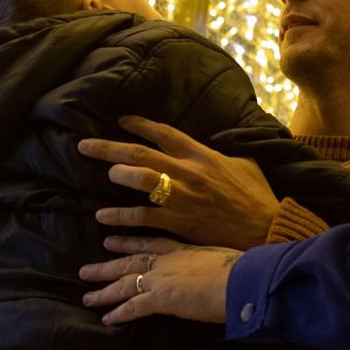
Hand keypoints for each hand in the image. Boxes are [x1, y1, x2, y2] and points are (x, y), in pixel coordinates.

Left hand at [81, 116, 279, 249]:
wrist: (265, 229)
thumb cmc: (257, 196)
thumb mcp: (243, 164)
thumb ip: (220, 153)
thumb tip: (209, 147)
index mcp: (202, 154)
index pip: (163, 132)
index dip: (139, 124)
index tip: (121, 120)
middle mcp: (187, 172)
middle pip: (140, 153)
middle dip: (109, 147)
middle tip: (84, 145)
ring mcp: (181, 197)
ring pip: (139, 179)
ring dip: (118, 173)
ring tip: (105, 173)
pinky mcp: (179, 222)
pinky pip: (142, 216)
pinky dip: (120, 215)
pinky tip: (103, 216)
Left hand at [81, 236, 238, 325]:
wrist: (239, 279)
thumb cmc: (239, 269)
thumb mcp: (220, 258)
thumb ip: (210, 264)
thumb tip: (215, 271)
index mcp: (181, 249)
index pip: (148, 244)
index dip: (127, 242)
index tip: (110, 240)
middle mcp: (166, 261)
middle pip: (128, 262)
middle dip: (106, 267)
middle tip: (85, 270)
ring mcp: (161, 279)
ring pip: (124, 284)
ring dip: (104, 292)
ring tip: (87, 297)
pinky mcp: (161, 299)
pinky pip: (133, 307)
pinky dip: (119, 313)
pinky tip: (107, 319)